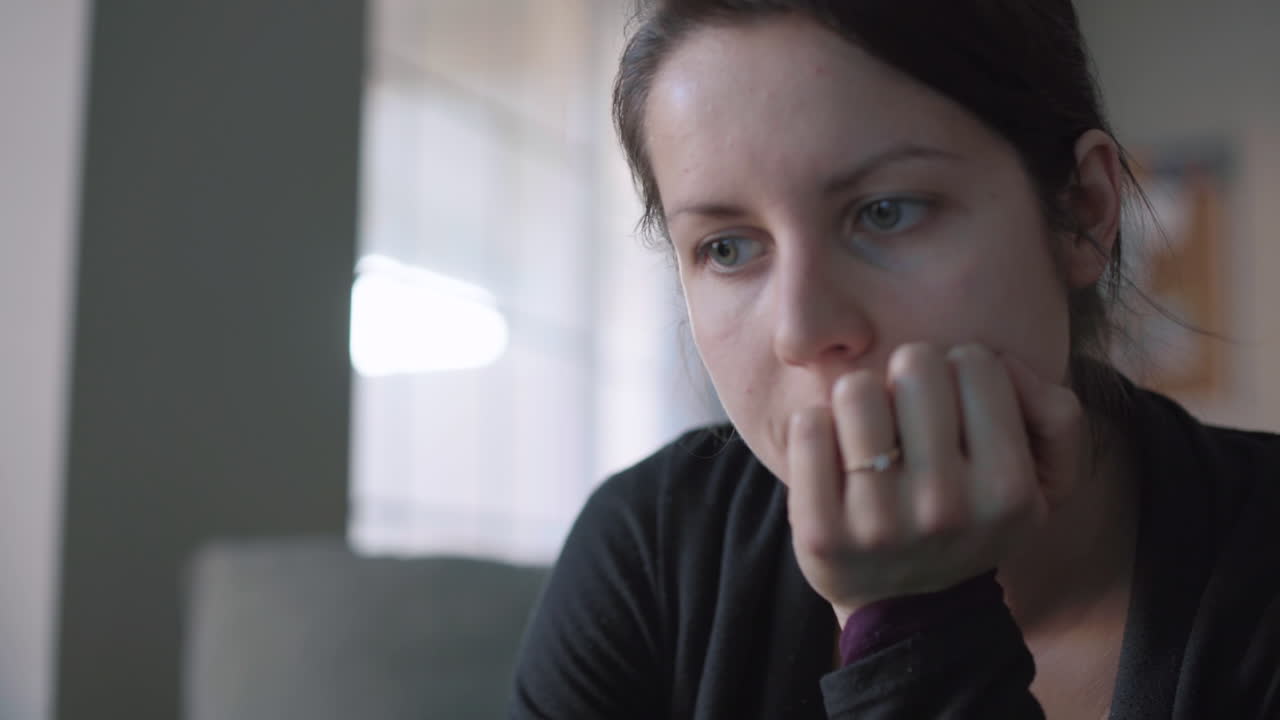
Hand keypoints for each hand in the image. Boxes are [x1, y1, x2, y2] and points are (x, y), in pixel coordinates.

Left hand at [784, 343, 1084, 625]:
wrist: (911, 612)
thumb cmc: (972, 522)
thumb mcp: (1043, 481)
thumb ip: (1054, 413)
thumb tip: (1004, 363)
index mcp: (1007, 490)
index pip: (976, 362)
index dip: (961, 373)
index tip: (954, 409)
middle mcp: (946, 508)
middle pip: (915, 364)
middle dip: (909, 379)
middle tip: (907, 419)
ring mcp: (878, 522)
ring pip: (857, 389)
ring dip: (860, 401)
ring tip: (870, 437)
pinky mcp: (820, 531)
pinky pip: (808, 425)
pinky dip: (816, 428)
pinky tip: (833, 459)